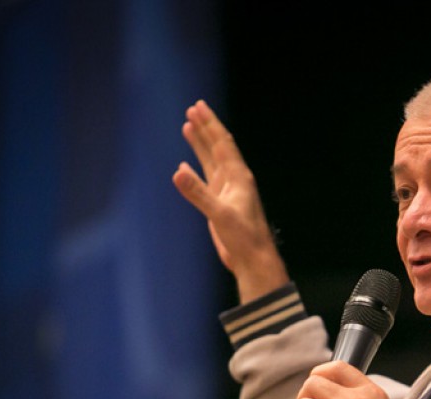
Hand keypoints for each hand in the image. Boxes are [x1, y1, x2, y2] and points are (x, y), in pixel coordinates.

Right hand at [173, 100, 288, 301]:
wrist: (252, 260)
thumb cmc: (244, 238)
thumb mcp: (220, 215)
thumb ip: (199, 193)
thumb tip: (178, 171)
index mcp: (239, 177)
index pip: (222, 144)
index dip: (210, 125)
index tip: (197, 107)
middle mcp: (234, 180)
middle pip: (216, 147)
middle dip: (205, 127)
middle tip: (193, 108)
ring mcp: (226, 191)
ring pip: (210, 160)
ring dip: (199, 144)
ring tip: (188, 126)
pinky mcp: (219, 204)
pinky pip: (205, 180)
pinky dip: (195, 170)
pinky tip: (185, 164)